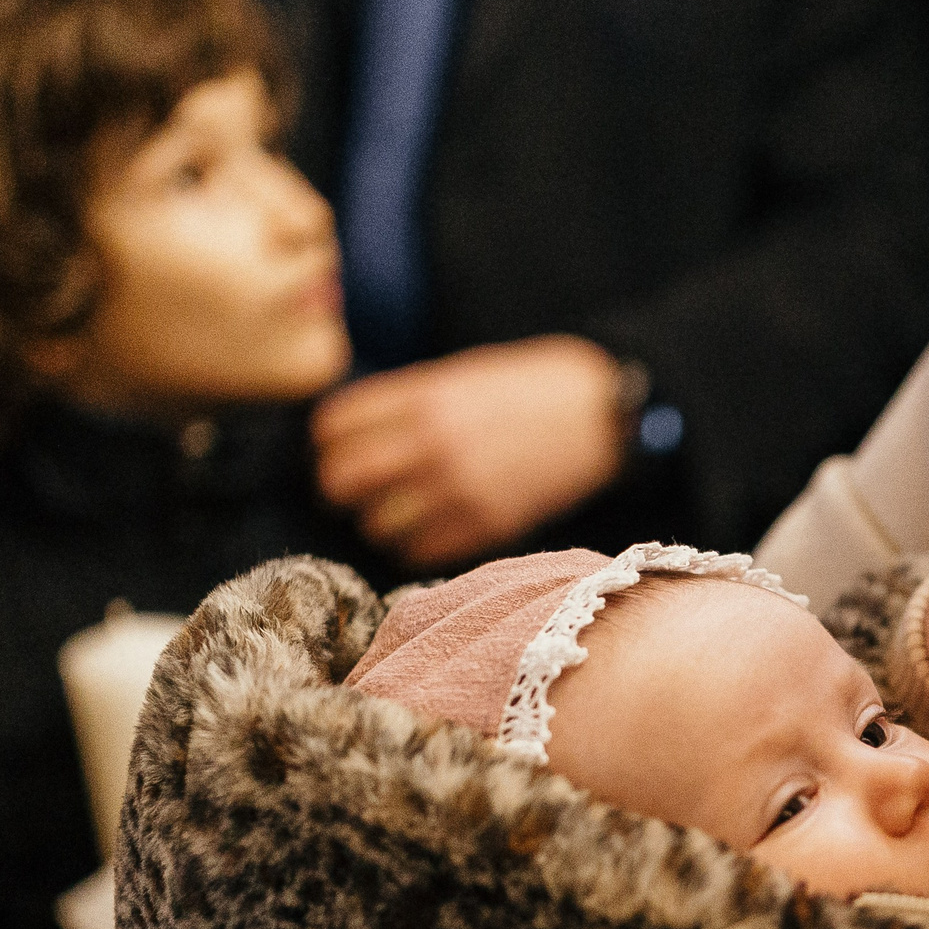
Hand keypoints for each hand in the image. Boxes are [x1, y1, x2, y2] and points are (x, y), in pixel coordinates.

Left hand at [314, 334, 631, 569]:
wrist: (601, 412)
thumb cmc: (529, 388)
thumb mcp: (460, 375)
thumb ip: (408, 401)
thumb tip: (352, 433)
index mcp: (422, 397)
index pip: (333, 427)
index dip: (327, 441)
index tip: (337, 447)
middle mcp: (433, 444)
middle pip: (342, 480)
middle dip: (340, 486)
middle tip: (354, 489)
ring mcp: (459, 489)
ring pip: (376, 525)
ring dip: (379, 521)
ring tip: (396, 513)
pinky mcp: (488, 526)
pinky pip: (420, 553)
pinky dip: (414, 546)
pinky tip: (428, 531)